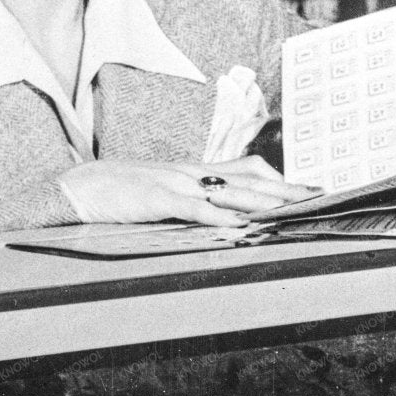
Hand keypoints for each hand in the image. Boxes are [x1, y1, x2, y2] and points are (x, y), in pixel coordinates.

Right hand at [58, 155, 314, 227]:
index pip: (247, 169)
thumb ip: (191, 199)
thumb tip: (223, 214)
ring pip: (229, 191)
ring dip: (264, 202)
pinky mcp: (155, 198)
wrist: (76, 186)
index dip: (279, 178)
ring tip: (293, 209)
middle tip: (319, 197)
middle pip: (249, 180)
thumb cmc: (118, 193)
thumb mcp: (162, 192)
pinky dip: (217, 216)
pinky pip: (192, 208)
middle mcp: (191, 173)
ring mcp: (174, 183)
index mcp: (194, 172)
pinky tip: (239, 225)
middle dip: (286, 190)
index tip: (309, 188)